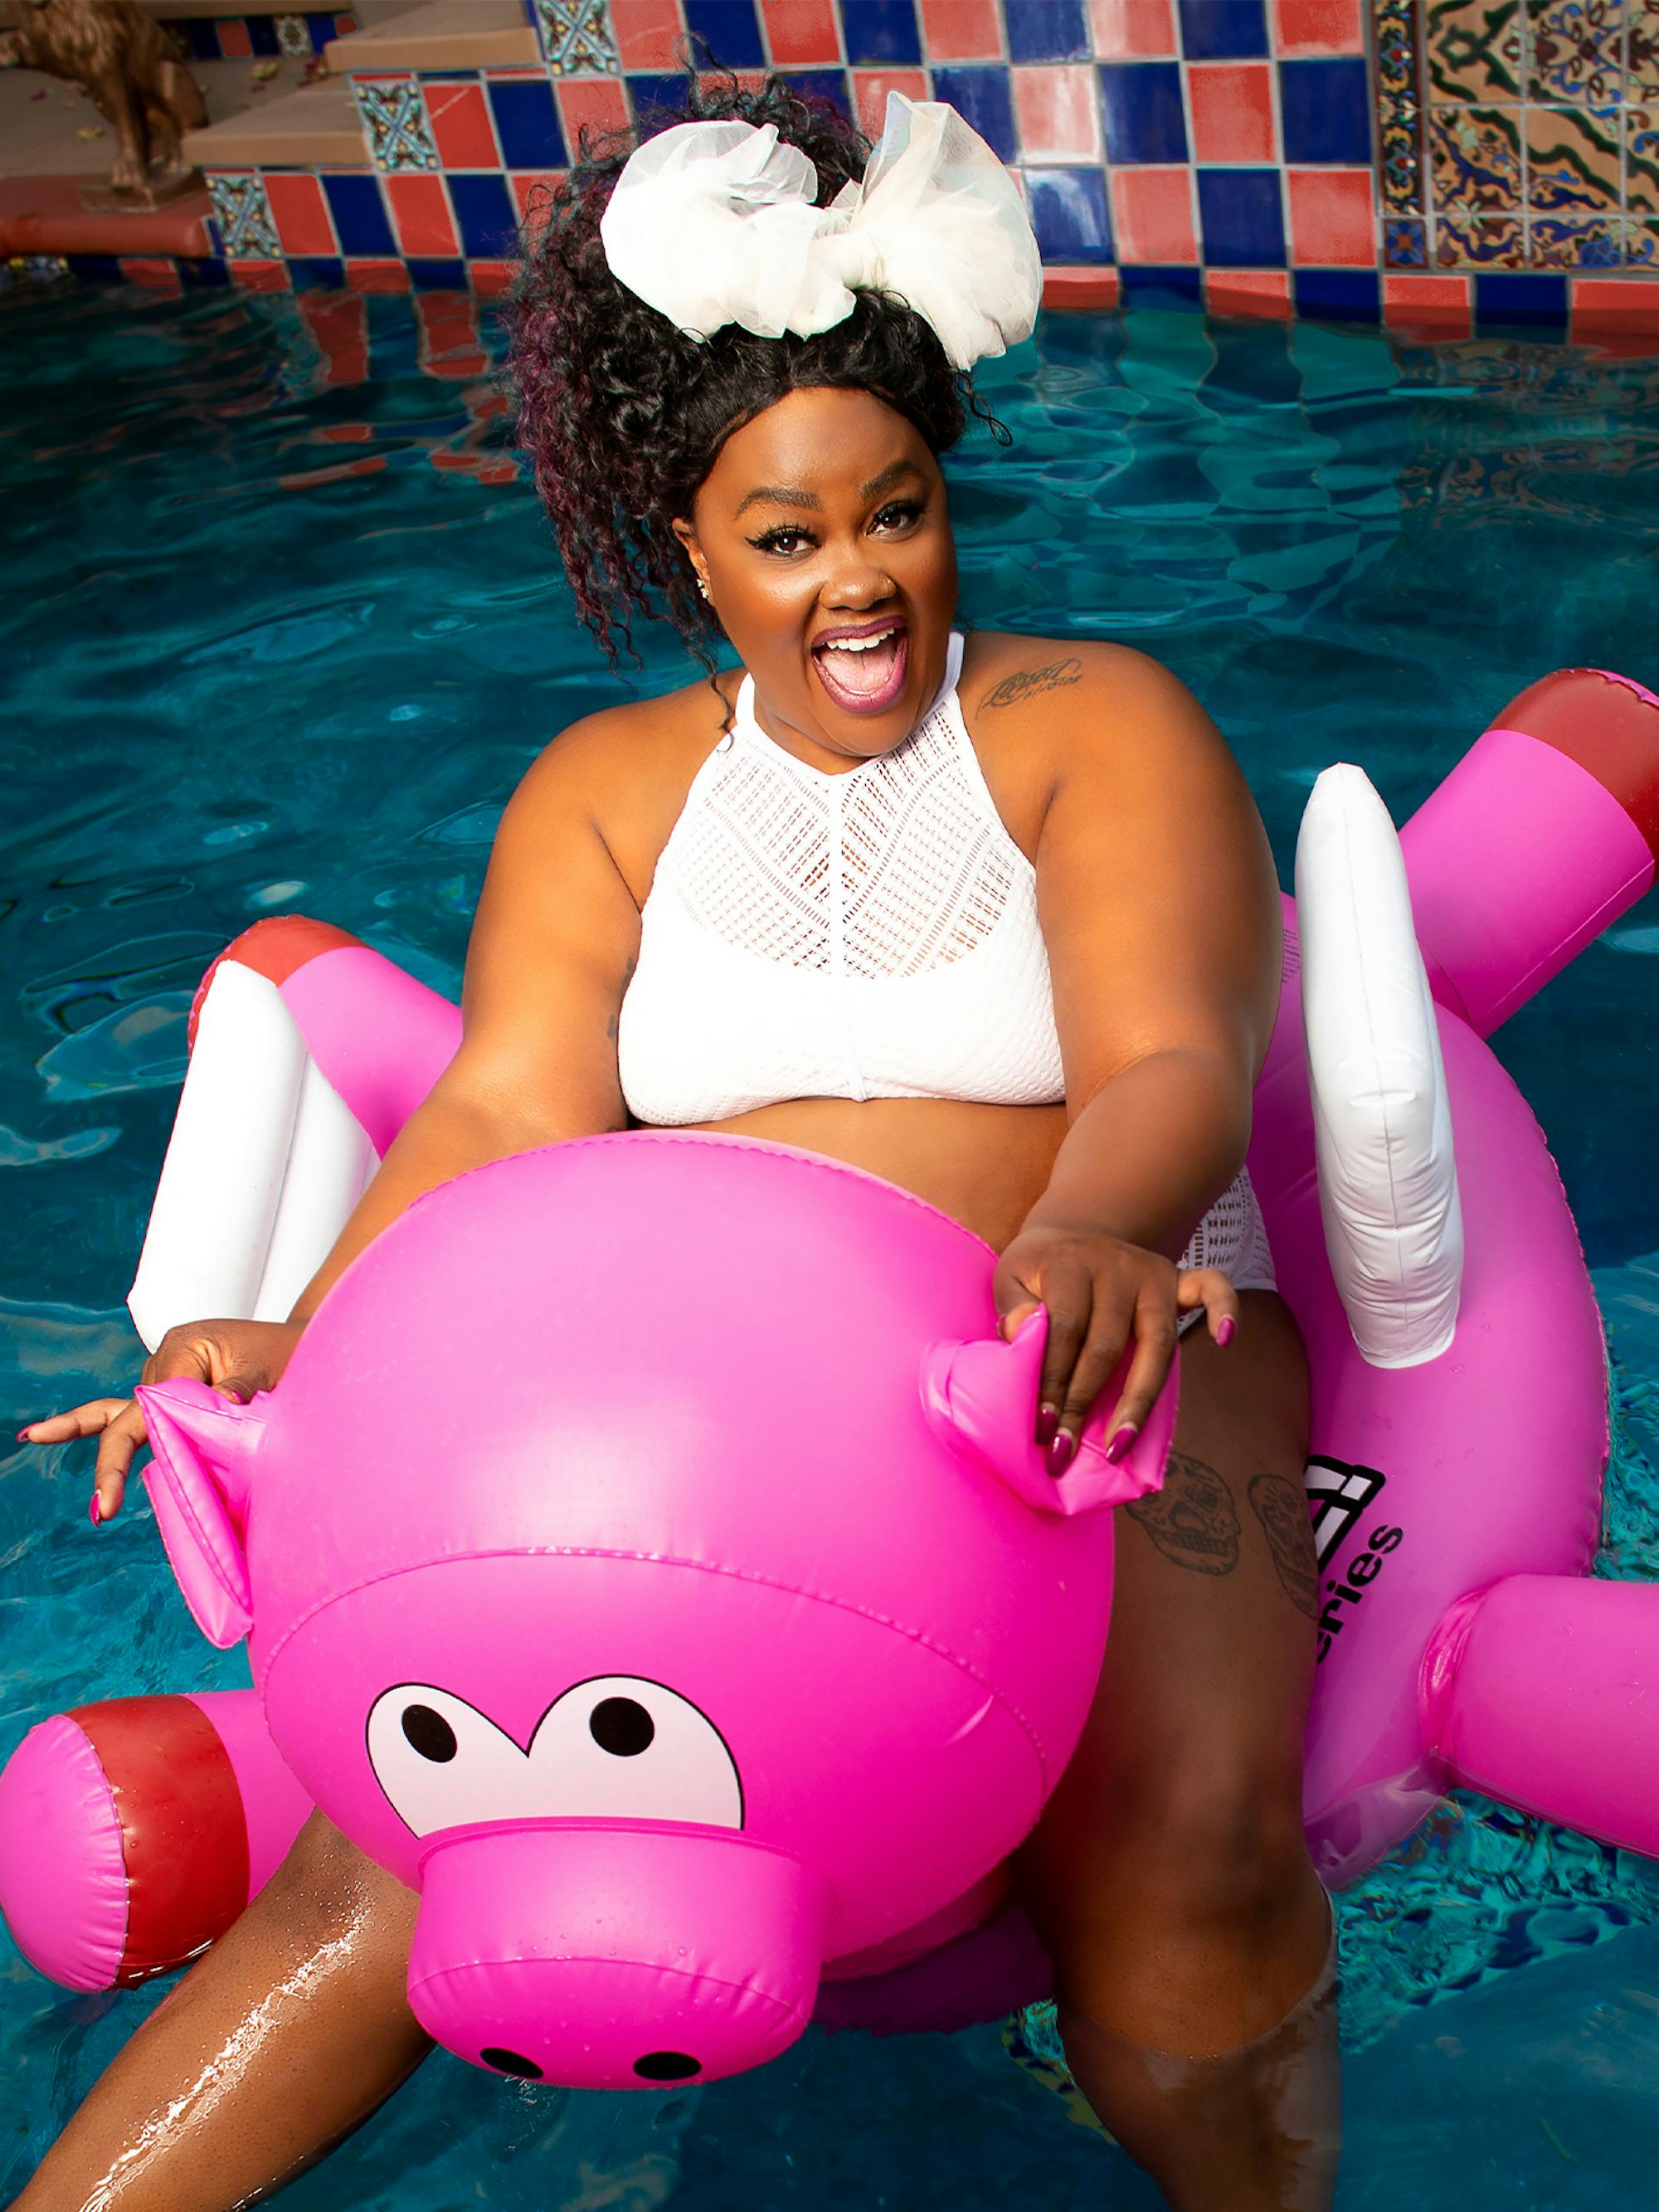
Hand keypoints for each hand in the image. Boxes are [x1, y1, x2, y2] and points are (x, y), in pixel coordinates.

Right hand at [17, 1318, 303, 1524]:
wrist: (304, 1343)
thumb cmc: (288, 1352)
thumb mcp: (269, 1369)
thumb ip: (240, 1390)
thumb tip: (222, 1406)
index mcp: (184, 1348)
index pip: (155, 1404)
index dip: (152, 1441)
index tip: (146, 1477)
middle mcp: (164, 1360)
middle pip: (129, 1415)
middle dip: (112, 1462)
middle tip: (103, 1509)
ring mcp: (163, 1375)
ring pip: (135, 1422)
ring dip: (127, 1454)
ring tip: (72, 1466)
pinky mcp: (169, 1390)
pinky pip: (129, 1414)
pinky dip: (89, 1426)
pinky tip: (41, 1434)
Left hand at [993, 1223, 1236, 1470]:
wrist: (1073, 1234)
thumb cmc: (1039, 1271)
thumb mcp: (1010, 1278)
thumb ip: (1012, 1306)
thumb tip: (1021, 1334)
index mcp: (1071, 1264)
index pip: (1065, 1328)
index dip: (1052, 1378)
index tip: (1041, 1425)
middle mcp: (1117, 1267)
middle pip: (1107, 1344)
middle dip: (1084, 1402)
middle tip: (1066, 1450)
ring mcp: (1152, 1274)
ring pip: (1156, 1342)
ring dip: (1139, 1399)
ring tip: (1120, 1446)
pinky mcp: (1178, 1279)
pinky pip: (1211, 1287)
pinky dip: (1225, 1308)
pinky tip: (1225, 1340)